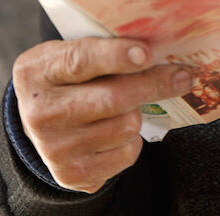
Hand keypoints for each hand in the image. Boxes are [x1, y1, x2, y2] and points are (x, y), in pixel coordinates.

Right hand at [12, 37, 192, 192]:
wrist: (40, 121)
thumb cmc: (67, 76)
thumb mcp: (70, 50)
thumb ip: (103, 45)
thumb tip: (161, 44)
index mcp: (37, 72)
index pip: (80, 61)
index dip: (117, 56)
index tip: (148, 54)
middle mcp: (40, 113)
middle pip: (112, 98)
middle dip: (154, 84)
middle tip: (182, 75)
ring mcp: (55, 148)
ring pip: (125, 126)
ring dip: (138, 112)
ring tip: (128, 103)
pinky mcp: (72, 174)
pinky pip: (126, 153)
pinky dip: (132, 139)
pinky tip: (117, 128)